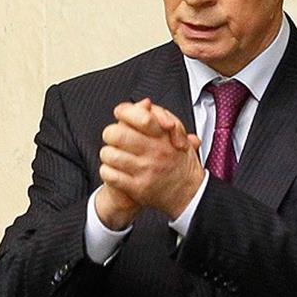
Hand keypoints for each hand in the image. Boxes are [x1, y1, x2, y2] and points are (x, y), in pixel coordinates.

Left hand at [99, 99, 203, 219]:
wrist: (189, 192)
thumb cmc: (179, 160)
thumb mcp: (178, 133)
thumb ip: (160, 115)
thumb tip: (144, 103)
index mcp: (163, 135)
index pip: (138, 116)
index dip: (124, 113)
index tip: (122, 116)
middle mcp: (154, 152)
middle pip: (116, 134)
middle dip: (111, 134)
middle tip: (114, 137)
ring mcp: (145, 170)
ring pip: (109, 154)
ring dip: (108, 154)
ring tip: (114, 155)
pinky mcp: (137, 188)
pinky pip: (110, 175)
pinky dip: (107, 171)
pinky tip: (114, 170)